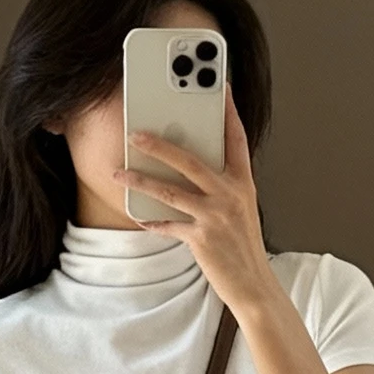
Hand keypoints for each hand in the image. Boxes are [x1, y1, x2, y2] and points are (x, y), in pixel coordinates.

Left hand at [116, 89, 281, 319]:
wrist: (254, 285)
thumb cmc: (242, 246)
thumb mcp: (240, 210)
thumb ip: (221, 186)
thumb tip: (191, 167)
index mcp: (243, 183)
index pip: (237, 139)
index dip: (228, 112)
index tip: (221, 88)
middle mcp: (231, 195)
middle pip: (190, 160)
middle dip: (159, 144)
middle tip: (135, 133)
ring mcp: (216, 216)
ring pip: (170, 191)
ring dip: (141, 180)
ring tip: (119, 172)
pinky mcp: (201, 239)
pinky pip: (169, 225)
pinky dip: (152, 221)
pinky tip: (138, 216)